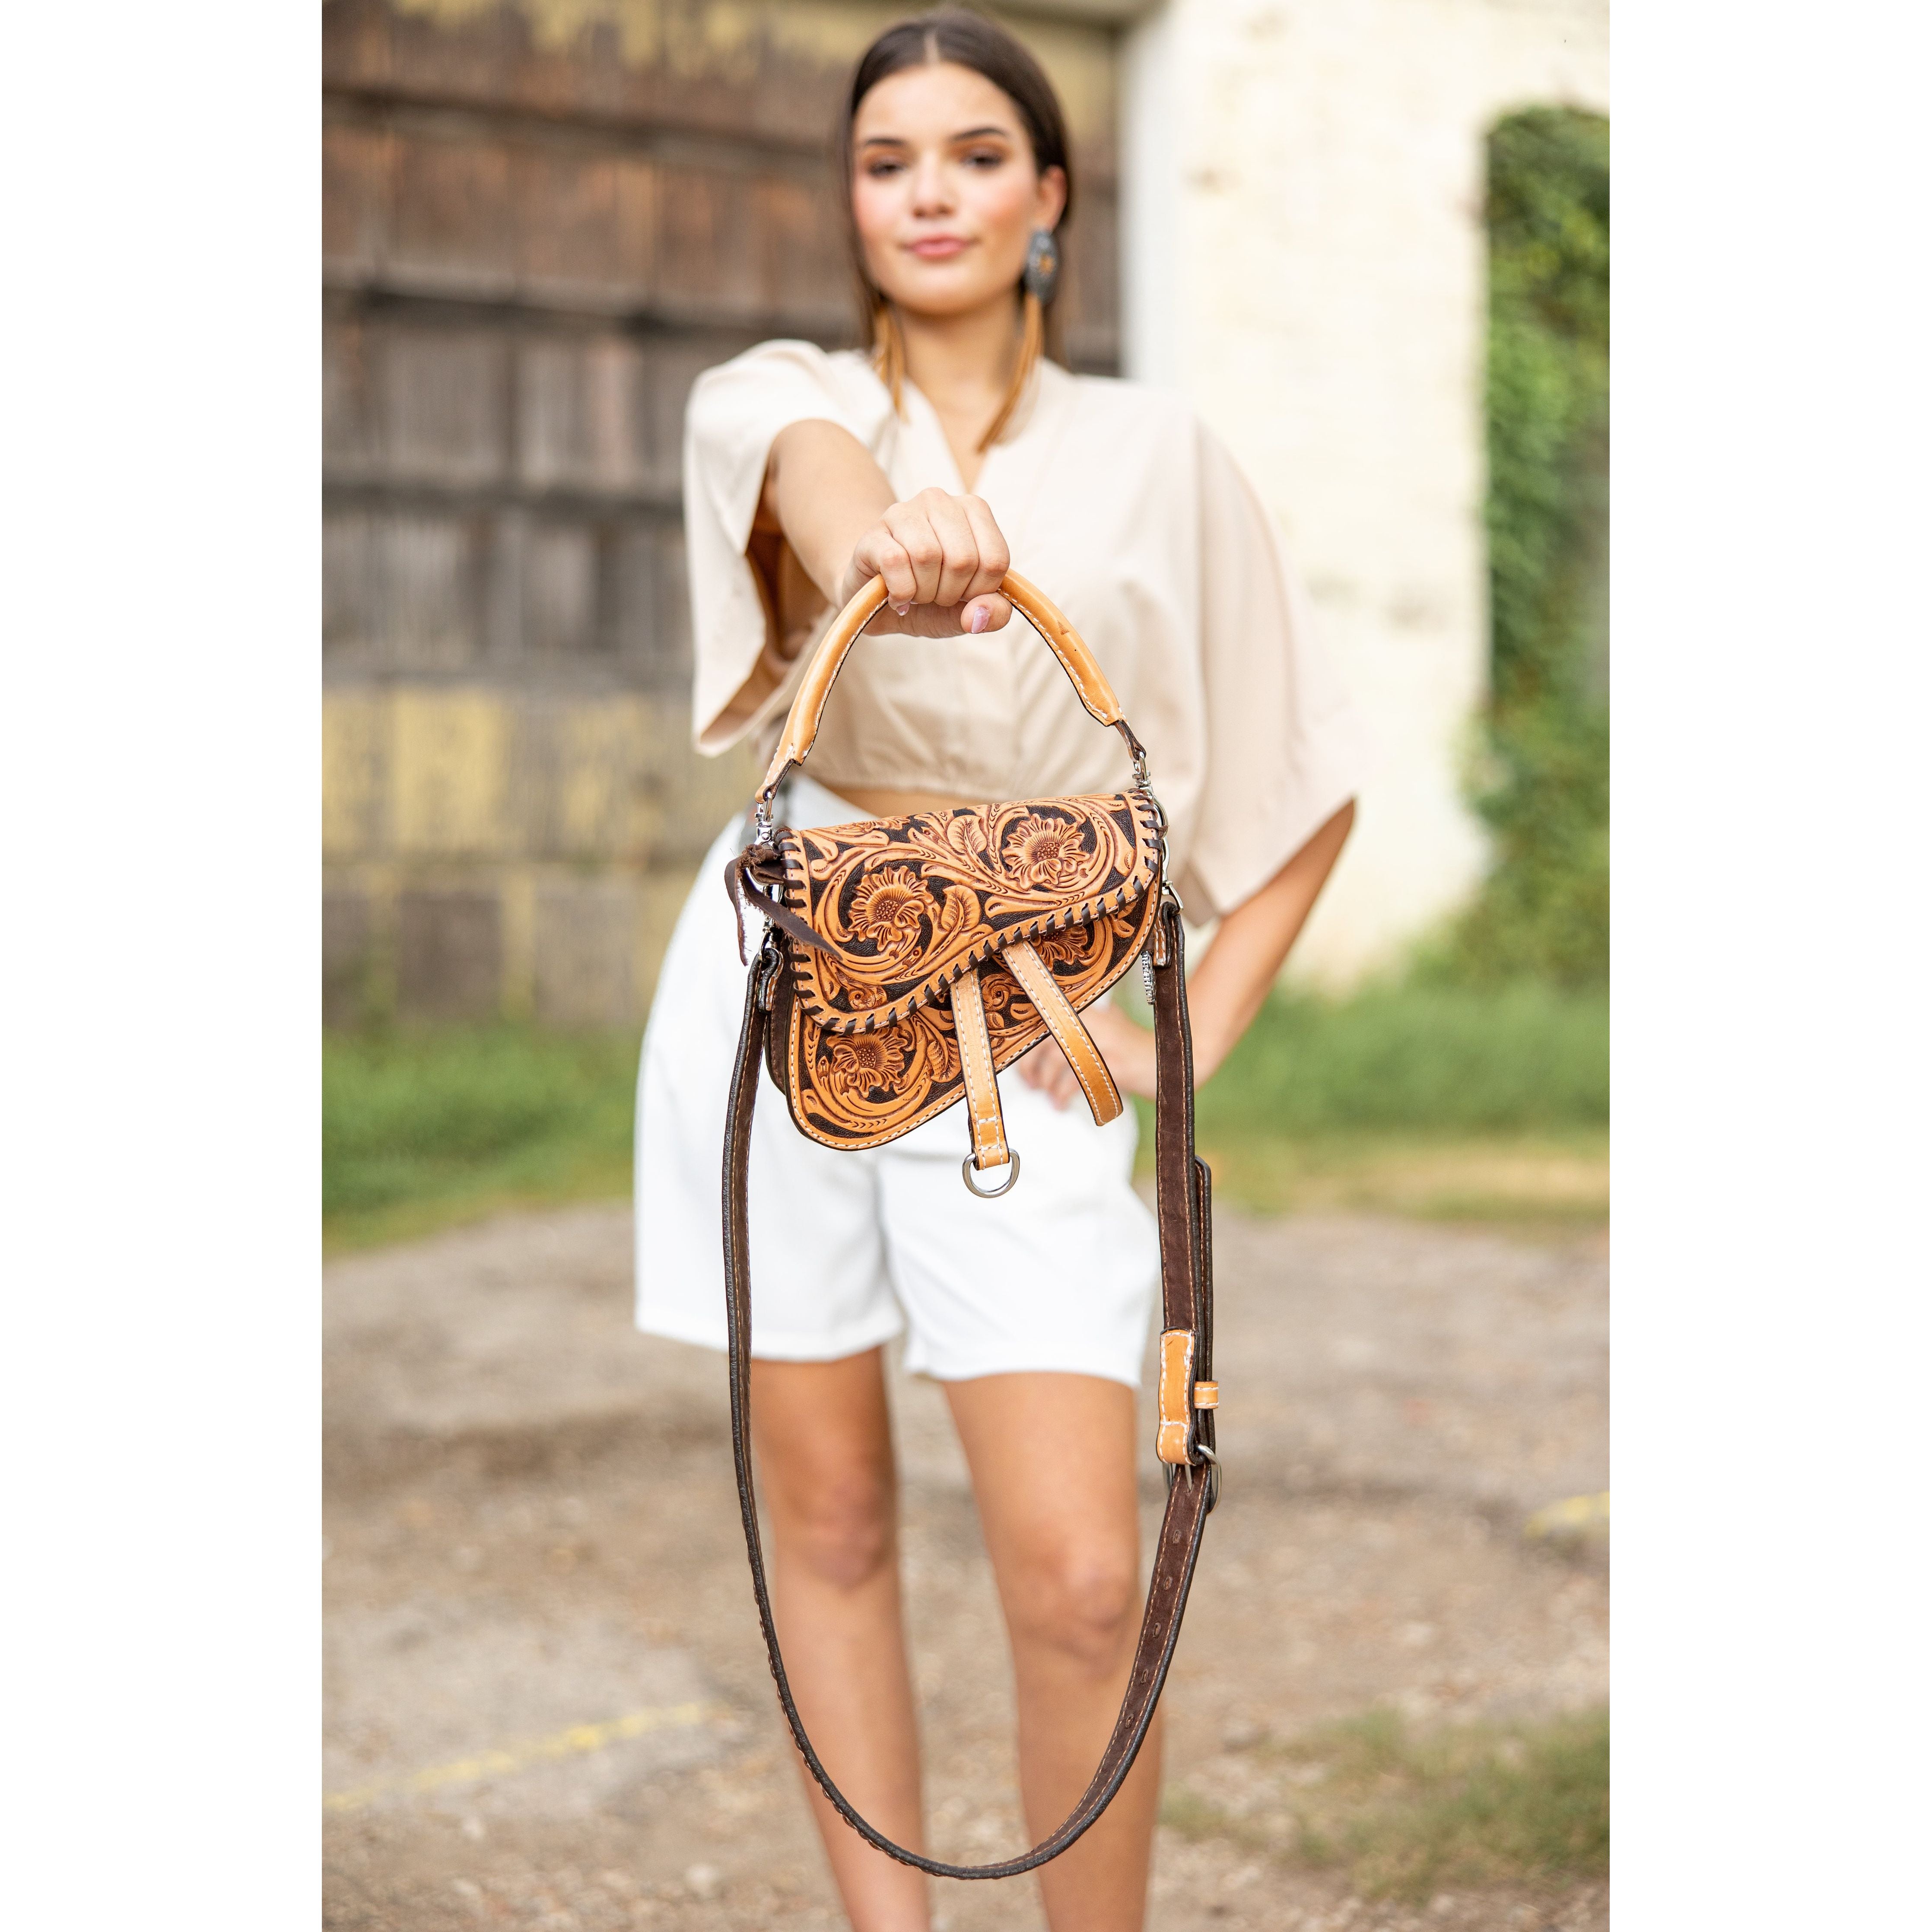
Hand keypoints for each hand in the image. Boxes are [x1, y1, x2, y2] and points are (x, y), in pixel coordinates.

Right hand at [836, 488, 1012, 638]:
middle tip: (935, 594)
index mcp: (974, 510)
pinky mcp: (873, 532)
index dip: (979, 591)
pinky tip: (897, 596)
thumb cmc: (930, 597)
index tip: (962, 594)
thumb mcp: (969, 610)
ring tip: (916, 593)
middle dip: (950, 593)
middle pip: (962, 559)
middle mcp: (940, 501)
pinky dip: (900, 591)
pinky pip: (895, 562)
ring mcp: (903, 512)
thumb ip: (993, 614)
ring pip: (927, 556)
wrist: (878, 602)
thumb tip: (980, 615)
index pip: (995, 560)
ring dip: (924, 592)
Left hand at [1015, 999, 1156, 1109]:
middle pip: (1045, 1040)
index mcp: (1089, 1011)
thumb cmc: (1135, 1048)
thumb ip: (1082, 1028)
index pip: (1045, 1022)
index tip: (1022, 1067)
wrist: (1176, 1057)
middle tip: (1031, 1084)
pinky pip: (1076, 1080)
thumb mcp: (1110, 1026)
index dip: (1027, 1047)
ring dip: (1047, 1083)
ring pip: (1058, 1060)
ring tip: (1049, 1097)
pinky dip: (1063, 1094)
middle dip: (1031, 1066)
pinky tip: (1061, 1104)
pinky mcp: (1114, 1065)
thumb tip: (1042, 1048)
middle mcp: (1094, 1021)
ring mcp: (1105, 1042)